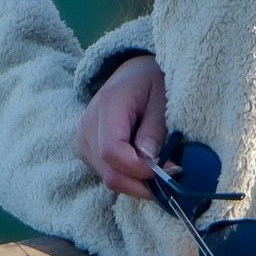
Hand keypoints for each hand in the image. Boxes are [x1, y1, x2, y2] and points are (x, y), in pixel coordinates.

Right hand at [76, 53, 168, 199]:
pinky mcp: (86, 150)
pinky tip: (143, 162)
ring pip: (108, 178)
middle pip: (110, 172)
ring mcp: (83, 140)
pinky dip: (129, 176)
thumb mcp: (162, 97)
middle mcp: (88, 125)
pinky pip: (107, 174)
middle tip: (171, 175)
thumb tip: (150, 161)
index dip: (140, 169)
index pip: (112, 152)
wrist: (131, 73)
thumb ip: (155, 128)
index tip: (170, 169)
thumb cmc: (150, 81)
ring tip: (159, 166)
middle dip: (143, 183)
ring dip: (137, 181)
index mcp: (108, 106)